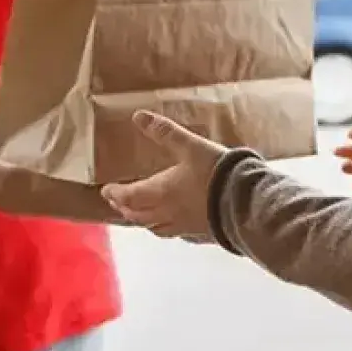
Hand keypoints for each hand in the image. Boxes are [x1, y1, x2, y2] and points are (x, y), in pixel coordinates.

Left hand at [101, 110, 224, 240]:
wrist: (246, 202)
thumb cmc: (214, 172)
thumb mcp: (190, 145)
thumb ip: (165, 132)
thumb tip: (137, 116)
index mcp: (160, 193)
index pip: (128, 197)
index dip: (115, 195)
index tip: (105, 191)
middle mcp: (168, 213)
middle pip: (139, 216)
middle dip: (126, 209)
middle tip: (118, 203)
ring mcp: (185, 227)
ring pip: (156, 228)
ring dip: (143, 221)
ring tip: (140, 215)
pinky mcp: (202, 233)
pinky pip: (178, 234)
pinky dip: (168, 229)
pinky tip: (175, 226)